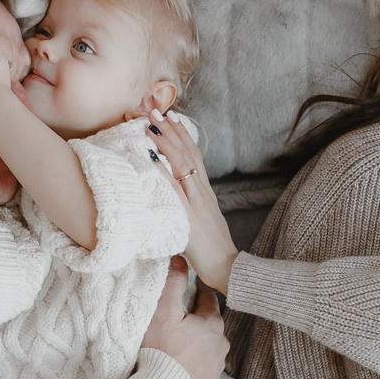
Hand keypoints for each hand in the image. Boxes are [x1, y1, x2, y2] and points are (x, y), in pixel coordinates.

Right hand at [139, 257, 228, 378]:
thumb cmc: (162, 351)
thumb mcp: (163, 312)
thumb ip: (172, 283)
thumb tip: (179, 260)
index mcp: (212, 324)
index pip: (208, 300)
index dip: (196, 293)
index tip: (186, 292)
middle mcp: (221, 345)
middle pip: (210, 324)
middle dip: (197, 319)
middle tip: (178, 319)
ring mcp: (217, 366)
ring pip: (209, 347)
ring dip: (198, 343)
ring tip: (178, 344)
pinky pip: (204, 368)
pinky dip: (196, 364)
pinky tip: (182, 365)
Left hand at [146, 106, 238, 292]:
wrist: (230, 268)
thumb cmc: (214, 251)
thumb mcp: (202, 223)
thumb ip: (191, 210)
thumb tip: (174, 202)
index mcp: (205, 192)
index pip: (194, 156)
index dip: (182, 135)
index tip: (170, 117)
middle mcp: (202, 192)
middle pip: (188, 153)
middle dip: (170, 130)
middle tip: (154, 109)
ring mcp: (197, 203)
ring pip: (182, 165)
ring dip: (165, 142)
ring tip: (150, 124)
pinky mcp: (190, 217)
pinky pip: (174, 190)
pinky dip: (162, 172)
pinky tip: (151, 158)